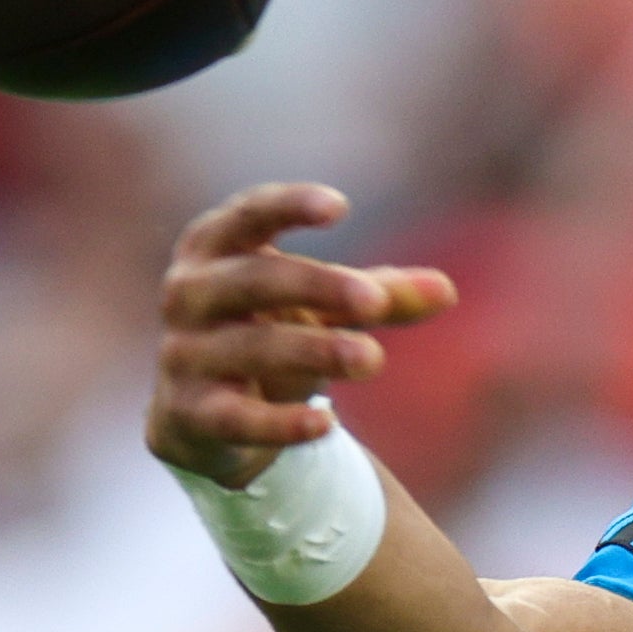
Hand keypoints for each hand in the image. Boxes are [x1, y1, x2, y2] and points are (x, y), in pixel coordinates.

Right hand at [147, 183, 457, 487]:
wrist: (202, 416)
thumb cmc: (267, 333)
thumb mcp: (321, 308)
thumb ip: (380, 295)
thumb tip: (448, 291)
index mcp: (215, 248)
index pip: (248, 215)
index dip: (288, 206)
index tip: (339, 207)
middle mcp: (190, 293)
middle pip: (253, 280)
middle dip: (316, 287)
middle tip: (373, 303)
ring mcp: (184, 354)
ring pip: (250, 348)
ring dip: (313, 351)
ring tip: (372, 358)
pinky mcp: (191, 414)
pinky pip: (236, 419)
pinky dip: (279, 424)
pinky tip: (325, 425)